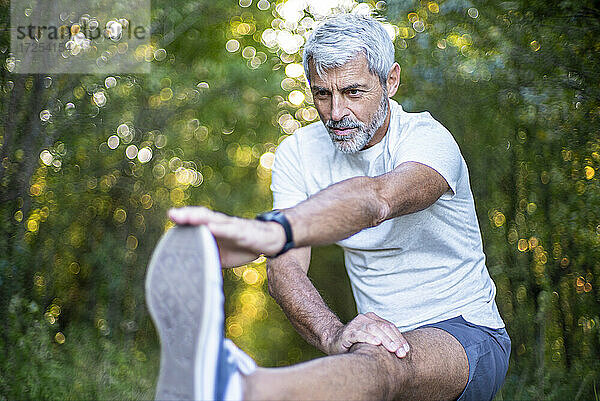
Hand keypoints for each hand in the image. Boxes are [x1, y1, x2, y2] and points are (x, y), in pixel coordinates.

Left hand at [168, 207, 285, 266]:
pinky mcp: (242, 231)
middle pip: (201, 216)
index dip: (182, 220)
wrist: (268, 240)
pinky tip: (209, 228)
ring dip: (198, 218)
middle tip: (172, 214)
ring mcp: (230, 226)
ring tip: (185, 217)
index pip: (195, 222)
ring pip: (212, 219)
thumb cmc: (242, 247)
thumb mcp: (220, 256)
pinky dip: (219, 228)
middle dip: (186, 215)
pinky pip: (229, 229)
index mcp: (213, 229)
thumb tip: (189, 273)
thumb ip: (205, 258)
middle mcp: (219, 224)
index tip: (169, 218)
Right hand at [327, 312, 409, 357]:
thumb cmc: (356, 342)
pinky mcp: (348, 332)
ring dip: (385, 339)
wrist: (332, 340)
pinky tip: (376, 343)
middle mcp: (365, 319)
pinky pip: (360, 334)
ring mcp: (356, 324)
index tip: (406, 351)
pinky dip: (369, 338)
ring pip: (374, 329)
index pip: (390, 327)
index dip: (400, 338)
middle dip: (395, 340)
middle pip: (384, 327)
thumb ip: (383, 340)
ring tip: (393, 348)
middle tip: (401, 353)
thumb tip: (403, 351)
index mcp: (373, 319)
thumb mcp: (371, 339)